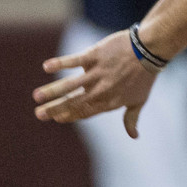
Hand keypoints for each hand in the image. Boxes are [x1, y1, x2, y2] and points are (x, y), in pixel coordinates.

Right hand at [33, 30, 157, 137]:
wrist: (150, 50)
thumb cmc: (145, 76)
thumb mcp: (140, 100)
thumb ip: (131, 118)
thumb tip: (134, 136)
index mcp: (109, 101)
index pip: (85, 112)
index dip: (70, 116)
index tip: (56, 118)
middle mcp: (101, 89)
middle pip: (74, 101)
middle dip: (55, 109)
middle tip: (39, 114)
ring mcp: (97, 72)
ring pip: (71, 84)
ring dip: (53, 91)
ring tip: (37, 97)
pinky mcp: (95, 56)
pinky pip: (75, 61)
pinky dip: (61, 63)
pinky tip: (46, 67)